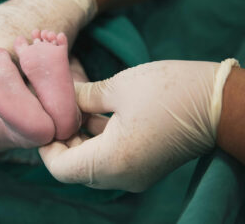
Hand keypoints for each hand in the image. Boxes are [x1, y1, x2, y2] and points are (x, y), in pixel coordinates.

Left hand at [40, 59, 237, 191]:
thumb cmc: (171, 91)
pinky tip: (96, 114)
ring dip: (80, 138)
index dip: (45, 145)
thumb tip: (61, 97)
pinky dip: (97, 141)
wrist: (219, 103)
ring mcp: (133, 176)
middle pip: (74, 167)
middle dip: (63, 139)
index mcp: (112, 160)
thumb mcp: (118, 88)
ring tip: (77, 107)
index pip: (60, 167)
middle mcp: (121, 177)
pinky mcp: (142, 168)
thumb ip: (82, 96)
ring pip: (91, 163)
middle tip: (57, 110)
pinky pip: (109, 160)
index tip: (44, 121)